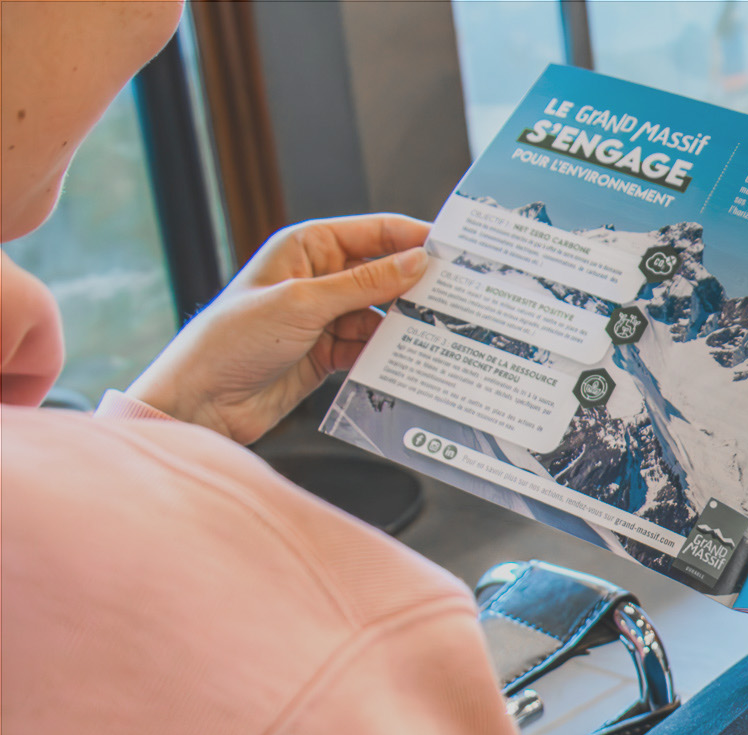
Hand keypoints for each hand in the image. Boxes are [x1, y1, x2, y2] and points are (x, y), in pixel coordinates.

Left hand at [127, 214, 429, 442]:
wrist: (200, 403)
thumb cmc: (232, 340)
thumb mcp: (303, 303)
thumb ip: (365, 283)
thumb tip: (418, 261)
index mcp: (307, 247)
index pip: (374, 232)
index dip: (415, 237)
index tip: (458, 250)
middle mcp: (318, 277)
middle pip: (384, 273)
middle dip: (417, 284)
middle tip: (462, 295)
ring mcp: (324, 316)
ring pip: (382, 313)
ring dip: (405, 325)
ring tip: (441, 333)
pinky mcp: (328, 353)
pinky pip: (371, 346)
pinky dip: (388, 354)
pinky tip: (410, 360)